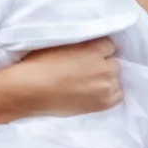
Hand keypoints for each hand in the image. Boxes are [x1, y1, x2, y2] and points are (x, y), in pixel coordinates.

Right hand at [0, 38, 122, 118]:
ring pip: (115, 79)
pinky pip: (117, 95)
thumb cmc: (38, 65)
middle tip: (86, 70)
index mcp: (94, 50)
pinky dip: (109, 93)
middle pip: (114, 63)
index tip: (89, 55)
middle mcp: (104, 67)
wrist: (29, 91)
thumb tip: (88, 45)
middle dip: (103, 65)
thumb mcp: (59, 44)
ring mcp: (106, 87)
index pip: (109, 46)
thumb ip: (80, 44)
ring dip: (105, 80)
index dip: (98, 50)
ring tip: (88, 83)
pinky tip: (94, 93)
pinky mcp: (104, 103)